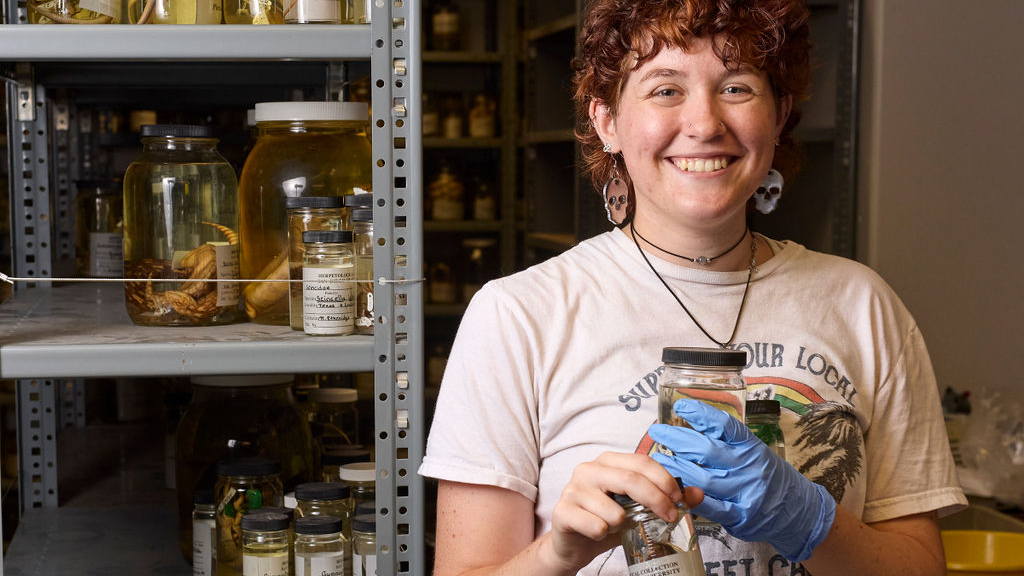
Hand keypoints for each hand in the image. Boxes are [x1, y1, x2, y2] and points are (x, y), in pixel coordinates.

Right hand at [546, 452, 703, 573]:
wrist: (573, 544)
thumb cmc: (606, 520)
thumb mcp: (638, 509)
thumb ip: (665, 498)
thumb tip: (697, 494)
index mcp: (608, 462)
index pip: (641, 462)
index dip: (664, 479)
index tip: (679, 499)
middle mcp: (588, 469)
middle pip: (630, 479)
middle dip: (656, 500)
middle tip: (669, 517)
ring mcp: (572, 489)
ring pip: (613, 509)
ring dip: (624, 524)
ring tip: (617, 526)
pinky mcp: (562, 511)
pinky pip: (596, 525)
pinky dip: (603, 534)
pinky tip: (598, 533)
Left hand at [648, 399, 835, 561]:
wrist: (799, 510)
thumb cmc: (768, 475)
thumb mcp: (754, 451)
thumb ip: (727, 441)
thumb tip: (692, 424)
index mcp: (751, 446)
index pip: (725, 425)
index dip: (701, 414)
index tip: (680, 406)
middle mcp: (747, 467)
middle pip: (706, 450)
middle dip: (677, 439)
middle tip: (657, 432)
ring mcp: (744, 492)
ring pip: (703, 479)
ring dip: (676, 469)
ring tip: (658, 459)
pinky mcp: (740, 516)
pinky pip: (711, 507)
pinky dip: (690, 498)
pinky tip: (674, 489)